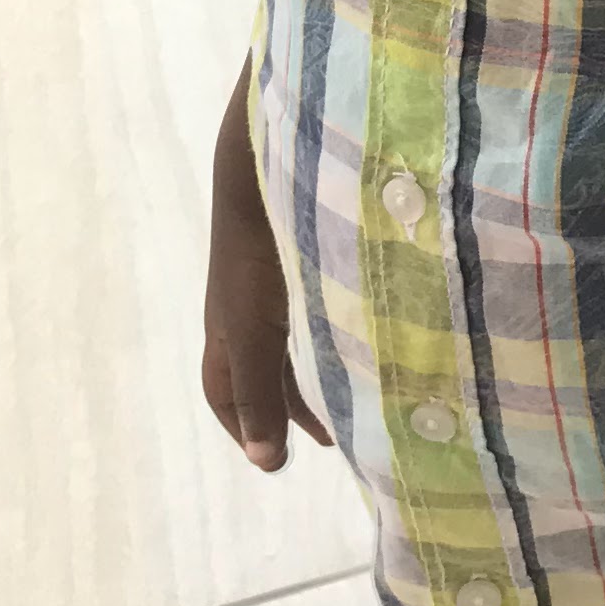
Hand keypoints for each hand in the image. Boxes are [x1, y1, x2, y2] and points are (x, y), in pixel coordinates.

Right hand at [202, 78, 329, 470]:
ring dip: (323, 362)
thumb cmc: (259, 238)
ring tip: (364, 389)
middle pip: (265, 361)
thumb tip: (265, 462)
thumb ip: (260, 389)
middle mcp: (252, 296)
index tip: (278, 457)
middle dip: (291, 399)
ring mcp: (284, 264)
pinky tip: (379, 325)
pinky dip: (343, 319)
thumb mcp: (254, 324)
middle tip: (333, 433)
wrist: (274, 143)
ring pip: (298, 326)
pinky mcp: (316, 236)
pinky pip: (325, 290)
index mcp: (230, 321)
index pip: (225, 386)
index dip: (244, 424)